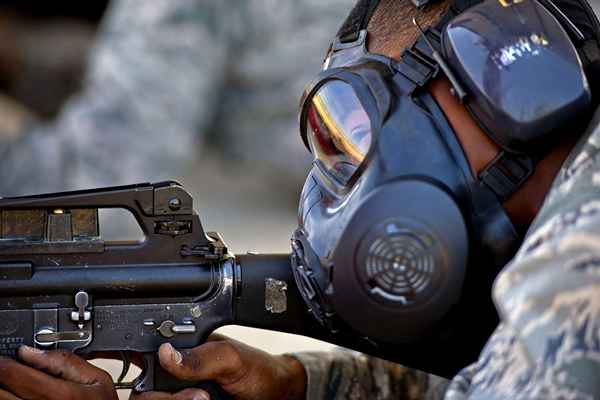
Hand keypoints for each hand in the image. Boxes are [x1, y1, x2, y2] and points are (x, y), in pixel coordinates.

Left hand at [0, 346, 116, 399]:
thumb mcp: (98, 380)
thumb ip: (67, 362)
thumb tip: (33, 351)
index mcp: (60, 395)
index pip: (12, 373)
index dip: (5, 362)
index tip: (7, 357)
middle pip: (0, 389)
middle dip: (3, 375)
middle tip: (11, 370)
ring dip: (4, 389)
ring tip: (16, 384)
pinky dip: (11, 399)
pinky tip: (21, 395)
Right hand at [131, 334, 306, 399]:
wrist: (274, 396)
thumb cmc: (256, 371)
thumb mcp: (230, 358)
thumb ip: (200, 356)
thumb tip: (165, 353)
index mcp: (179, 352)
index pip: (141, 354)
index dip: (136, 361)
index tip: (148, 373)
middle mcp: (171, 378)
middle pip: (141, 392)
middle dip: (162, 396)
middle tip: (199, 395)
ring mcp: (176, 396)